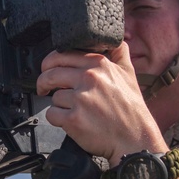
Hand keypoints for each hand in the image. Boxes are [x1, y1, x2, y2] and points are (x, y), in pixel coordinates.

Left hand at [36, 42, 164, 164]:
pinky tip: (70, 121)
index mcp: (99, 64)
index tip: (48, 70)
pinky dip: (57, 119)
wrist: (135, 139)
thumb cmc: (131, 110)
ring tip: (73, 110)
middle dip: (43, 82)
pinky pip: (52, 114)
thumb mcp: (129, 73)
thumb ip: (119, 52)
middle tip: (44, 89)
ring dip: (58, 105)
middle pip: (50, 74)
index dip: (49, 63)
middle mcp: (89, 78)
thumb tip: (114, 39)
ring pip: (53, 97)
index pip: (61, 55)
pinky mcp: (74, 119)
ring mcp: (81, 99)